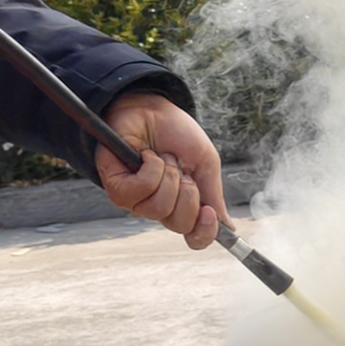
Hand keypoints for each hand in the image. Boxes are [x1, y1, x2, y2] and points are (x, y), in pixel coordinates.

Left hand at [97, 95, 226, 246]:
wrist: (151, 108)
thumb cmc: (176, 134)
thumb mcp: (205, 164)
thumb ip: (213, 195)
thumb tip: (227, 228)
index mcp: (182, 205)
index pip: (193, 237)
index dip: (203, 232)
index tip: (209, 213)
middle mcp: (158, 207)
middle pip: (179, 224)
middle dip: (188, 193)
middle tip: (182, 169)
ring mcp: (136, 200)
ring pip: (159, 208)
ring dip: (168, 176)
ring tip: (163, 158)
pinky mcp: (117, 187)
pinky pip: (140, 190)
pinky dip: (150, 169)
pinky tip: (146, 156)